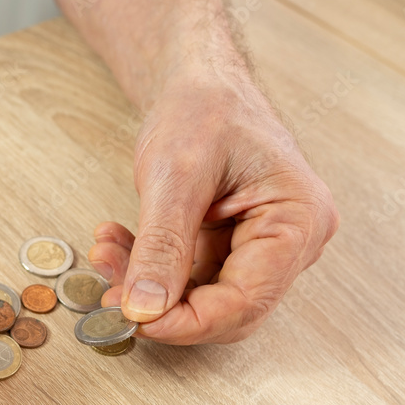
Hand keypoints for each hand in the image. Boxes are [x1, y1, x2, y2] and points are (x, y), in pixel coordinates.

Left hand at [89, 72, 339, 343]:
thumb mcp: (175, 175)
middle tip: (110, 291)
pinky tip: (118, 246)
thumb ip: (161, 247)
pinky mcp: (234, 248)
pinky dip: (151, 270)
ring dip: (148, 286)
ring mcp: (265, 248)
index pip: (246, 301)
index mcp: (299, 220)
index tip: (134, 321)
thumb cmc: (203, 108)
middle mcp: (292, 241)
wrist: (199, 82)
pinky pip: (191, 279)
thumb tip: (142, 310)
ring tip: (106, 253)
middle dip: (163, 306)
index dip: (188, 322)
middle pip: (229, 310)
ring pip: (204, 299)